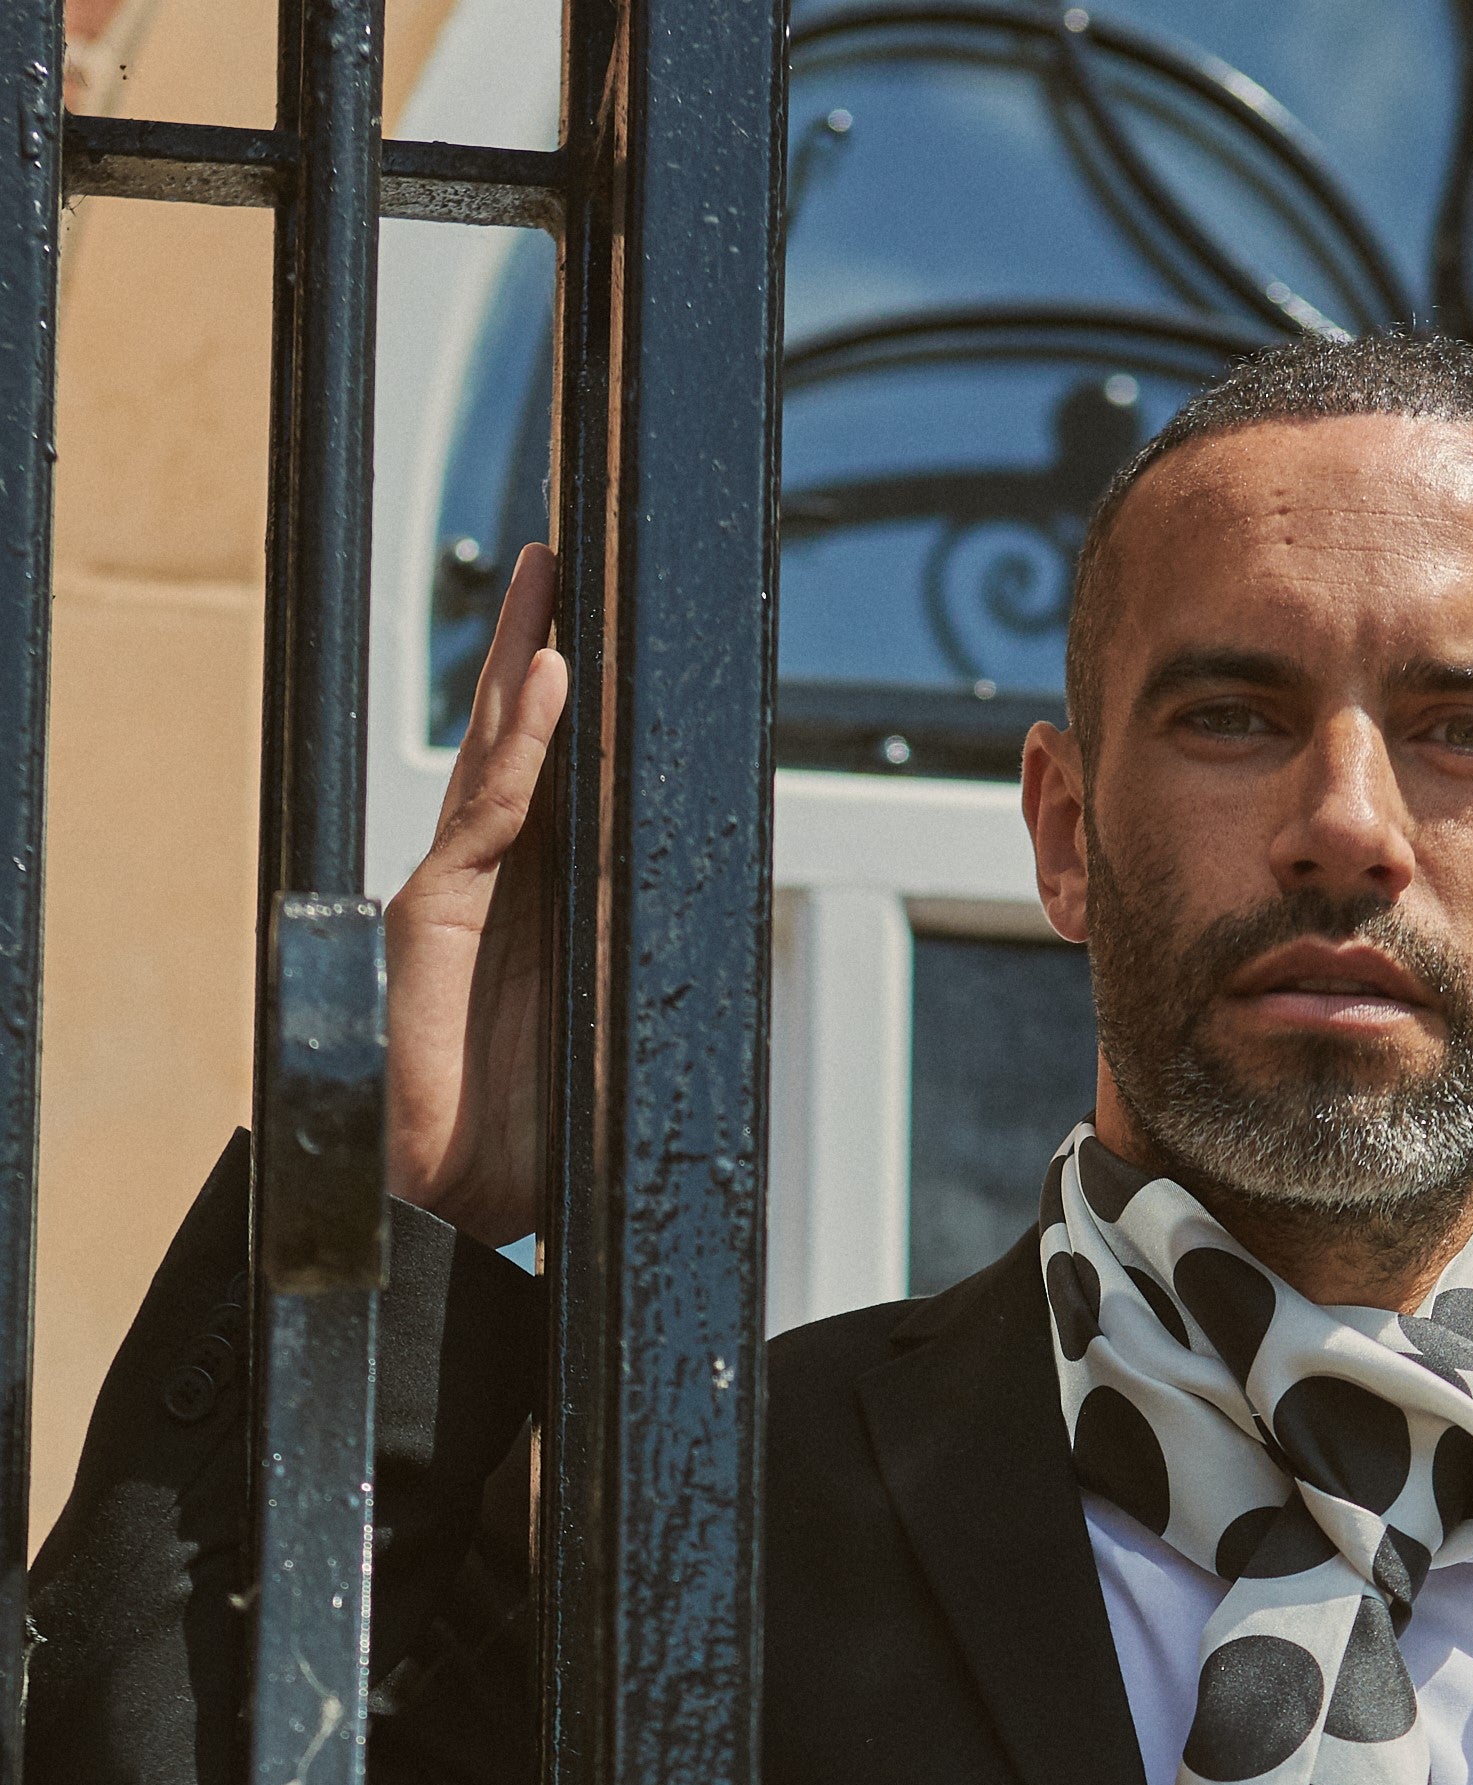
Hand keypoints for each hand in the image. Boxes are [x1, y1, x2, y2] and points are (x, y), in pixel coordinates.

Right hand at [383, 543, 567, 1245]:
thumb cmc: (525, 1145)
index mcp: (541, 909)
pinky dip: (518, 744)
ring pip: (500, 755)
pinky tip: (544, 679)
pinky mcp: (437, 916)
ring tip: (551, 579)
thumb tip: (709, 944)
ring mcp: (461, 894)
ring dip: (527, 662)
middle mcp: (498, 888)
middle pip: (524, 744)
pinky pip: (488, 814)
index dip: (580, 709)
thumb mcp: (606, 1038)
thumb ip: (633, 976)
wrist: (451, 1213)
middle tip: (569, 558)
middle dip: (544, 648)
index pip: (566, 784)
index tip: (609, 630)